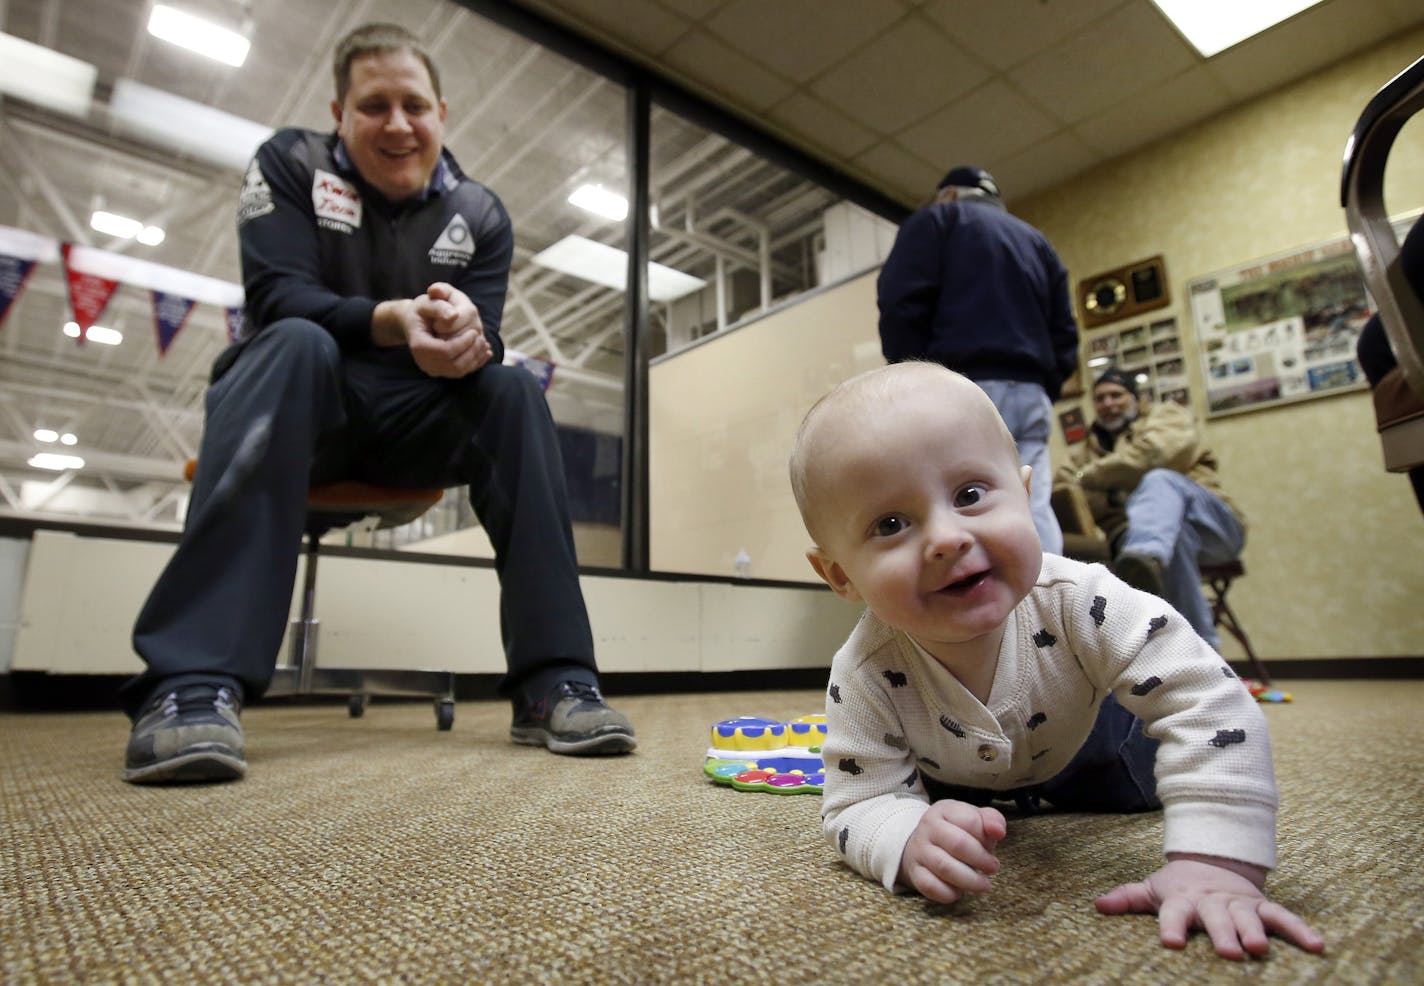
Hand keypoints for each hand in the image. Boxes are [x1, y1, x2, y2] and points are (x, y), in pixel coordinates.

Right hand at [375, 284, 491, 378]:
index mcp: (419, 344)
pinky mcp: (441, 371)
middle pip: (454, 364)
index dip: (463, 343)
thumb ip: (439, 306)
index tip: (474, 331)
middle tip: (481, 337)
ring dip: (475, 358)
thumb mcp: (427, 302)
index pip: (445, 351)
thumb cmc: (422, 310)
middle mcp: (423, 361)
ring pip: (459, 371)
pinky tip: (484, 352)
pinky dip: (475, 363)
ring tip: (484, 343)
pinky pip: (460, 372)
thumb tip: (454, 315)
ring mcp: (432, 368)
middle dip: (471, 351)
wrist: (414, 322)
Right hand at [898, 800, 1006, 903]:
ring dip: (970, 881)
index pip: (970, 820)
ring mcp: (919, 850)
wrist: (922, 843)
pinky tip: (959, 892)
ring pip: (944, 867)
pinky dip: (949, 893)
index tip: (992, 848)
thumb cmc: (957, 831)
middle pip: (957, 844)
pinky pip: (930, 886)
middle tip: (993, 868)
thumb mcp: (973, 818)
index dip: (986, 837)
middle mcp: (928, 828)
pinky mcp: (915, 872)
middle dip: (981, 859)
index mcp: (944, 810)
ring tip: (984, 885)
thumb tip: (999, 831)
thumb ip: (991, 820)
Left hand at [1095, 855, 1323, 958]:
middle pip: (1216, 918)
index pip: (1173, 913)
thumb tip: (1096, 905)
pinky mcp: (1261, 905)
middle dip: (1222, 934)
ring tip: (1261, 949)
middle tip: (1229, 952)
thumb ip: (1127, 898)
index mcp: (1182, 900)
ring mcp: (1239, 903)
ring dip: (1256, 932)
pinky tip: (1318, 947)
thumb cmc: (1178, 886)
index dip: (1172, 927)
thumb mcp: (1152, 889)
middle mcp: (1212, 901)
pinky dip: (1300, 930)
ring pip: (1249, 917)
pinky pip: (1283, 917)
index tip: (1171, 943)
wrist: (1212, 861)